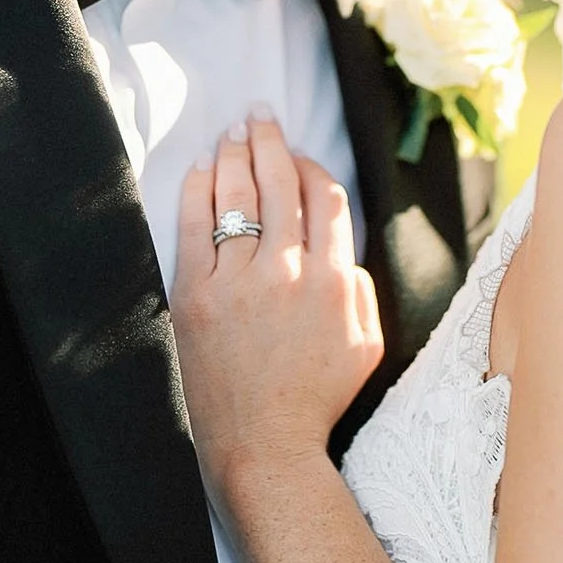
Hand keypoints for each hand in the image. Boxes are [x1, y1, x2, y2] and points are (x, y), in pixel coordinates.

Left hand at [174, 110, 383, 494]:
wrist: (264, 446)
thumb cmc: (316, 401)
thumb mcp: (367, 346)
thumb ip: (360, 291)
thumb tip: (340, 254)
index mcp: (333, 282)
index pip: (324, 199)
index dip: (312, 166)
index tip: (300, 154)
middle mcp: (287, 273)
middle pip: (279, 184)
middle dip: (270, 142)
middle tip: (260, 116)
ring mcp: (239, 283)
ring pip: (237, 198)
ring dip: (235, 155)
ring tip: (233, 132)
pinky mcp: (197, 297)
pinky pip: (196, 228)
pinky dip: (199, 192)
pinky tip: (202, 170)